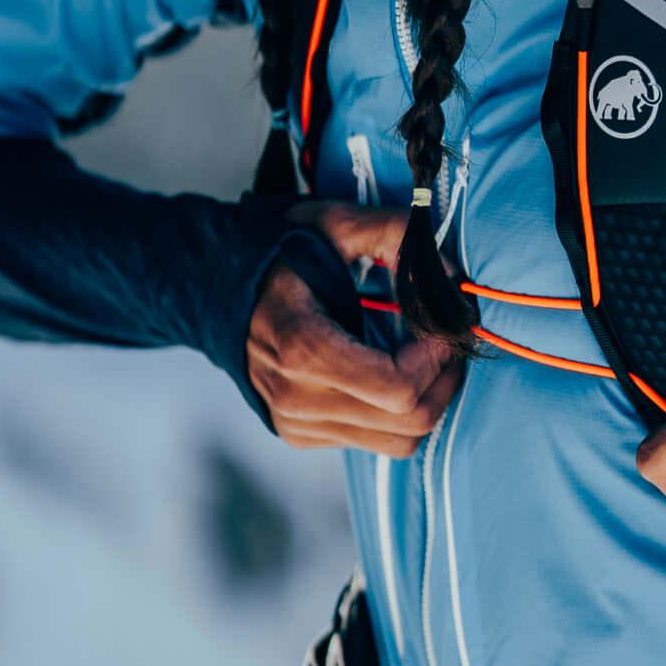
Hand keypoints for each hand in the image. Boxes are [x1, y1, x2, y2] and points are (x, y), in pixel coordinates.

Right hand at [247, 203, 459, 453]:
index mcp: (302, 349)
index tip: (439, 325)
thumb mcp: (334, 224)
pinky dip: (396, 413)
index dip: (436, 359)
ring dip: (427, 400)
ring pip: (398, 441)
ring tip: (424, 358)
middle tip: (444, 342)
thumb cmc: (280, 253)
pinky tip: (388, 371)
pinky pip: (374, 442)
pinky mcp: (300, 434)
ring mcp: (297, 423)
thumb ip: (393, 233)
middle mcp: (297, 399)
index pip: (399, 388)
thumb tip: (449, 273)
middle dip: (443, 380)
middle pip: (408, 422)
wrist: (216, 289)